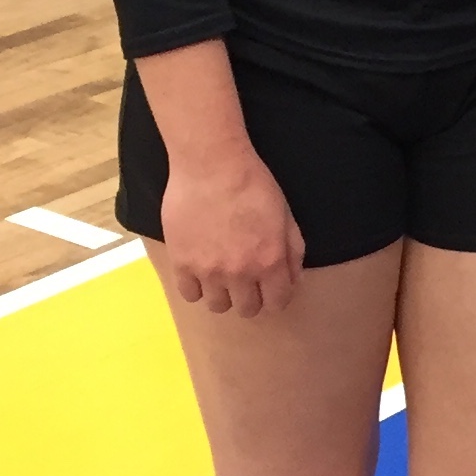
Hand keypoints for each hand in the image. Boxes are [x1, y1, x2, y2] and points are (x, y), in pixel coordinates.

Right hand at [162, 143, 303, 316]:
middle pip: (247, 309)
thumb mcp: (286, 215)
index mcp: (269, 262)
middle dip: (252, 297)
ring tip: (222, 274)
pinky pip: (189, 294)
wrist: (212, 166)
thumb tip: (293, 281)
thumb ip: (293, 252)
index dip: (277, 297)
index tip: (271, 288)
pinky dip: (197, 287)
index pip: (277, 303)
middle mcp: (240, 273)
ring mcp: (208, 271)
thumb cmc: (254, 185)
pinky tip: (201, 270)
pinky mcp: (182, 263)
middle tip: (247, 280)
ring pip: (217, 306)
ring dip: (224, 294)